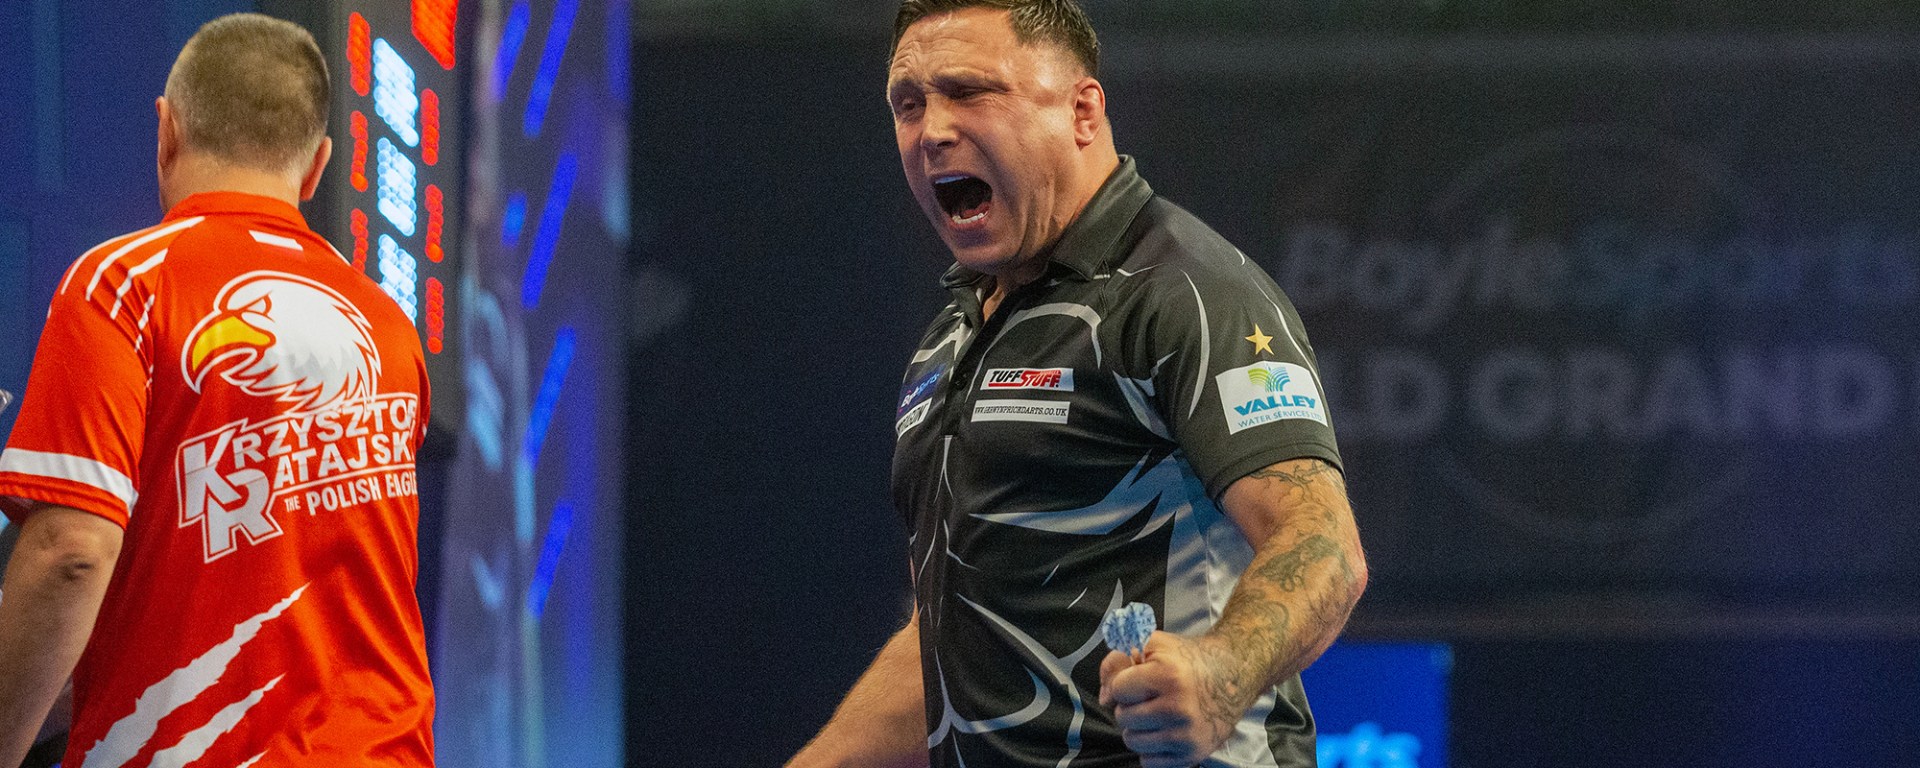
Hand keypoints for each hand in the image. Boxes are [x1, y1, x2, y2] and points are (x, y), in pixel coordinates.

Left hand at [1097, 631, 1252, 767]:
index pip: (1118, 690)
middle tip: (1150, 697)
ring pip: (1132, 741)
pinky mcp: (1191, 755)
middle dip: (1130, 706)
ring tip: (1157, 714)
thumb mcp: (1153, 645)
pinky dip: (1152, 749)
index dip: (1125, 683)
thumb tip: (1104, 699)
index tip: (1141, 679)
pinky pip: (1148, 761)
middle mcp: (1179, 708)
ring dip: (1138, 728)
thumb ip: (1117, 661)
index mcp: (1169, 676)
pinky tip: (1165, 731)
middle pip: (1122, 717)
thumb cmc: (1186, 661)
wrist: (1232, 677)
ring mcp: (1186, 735)